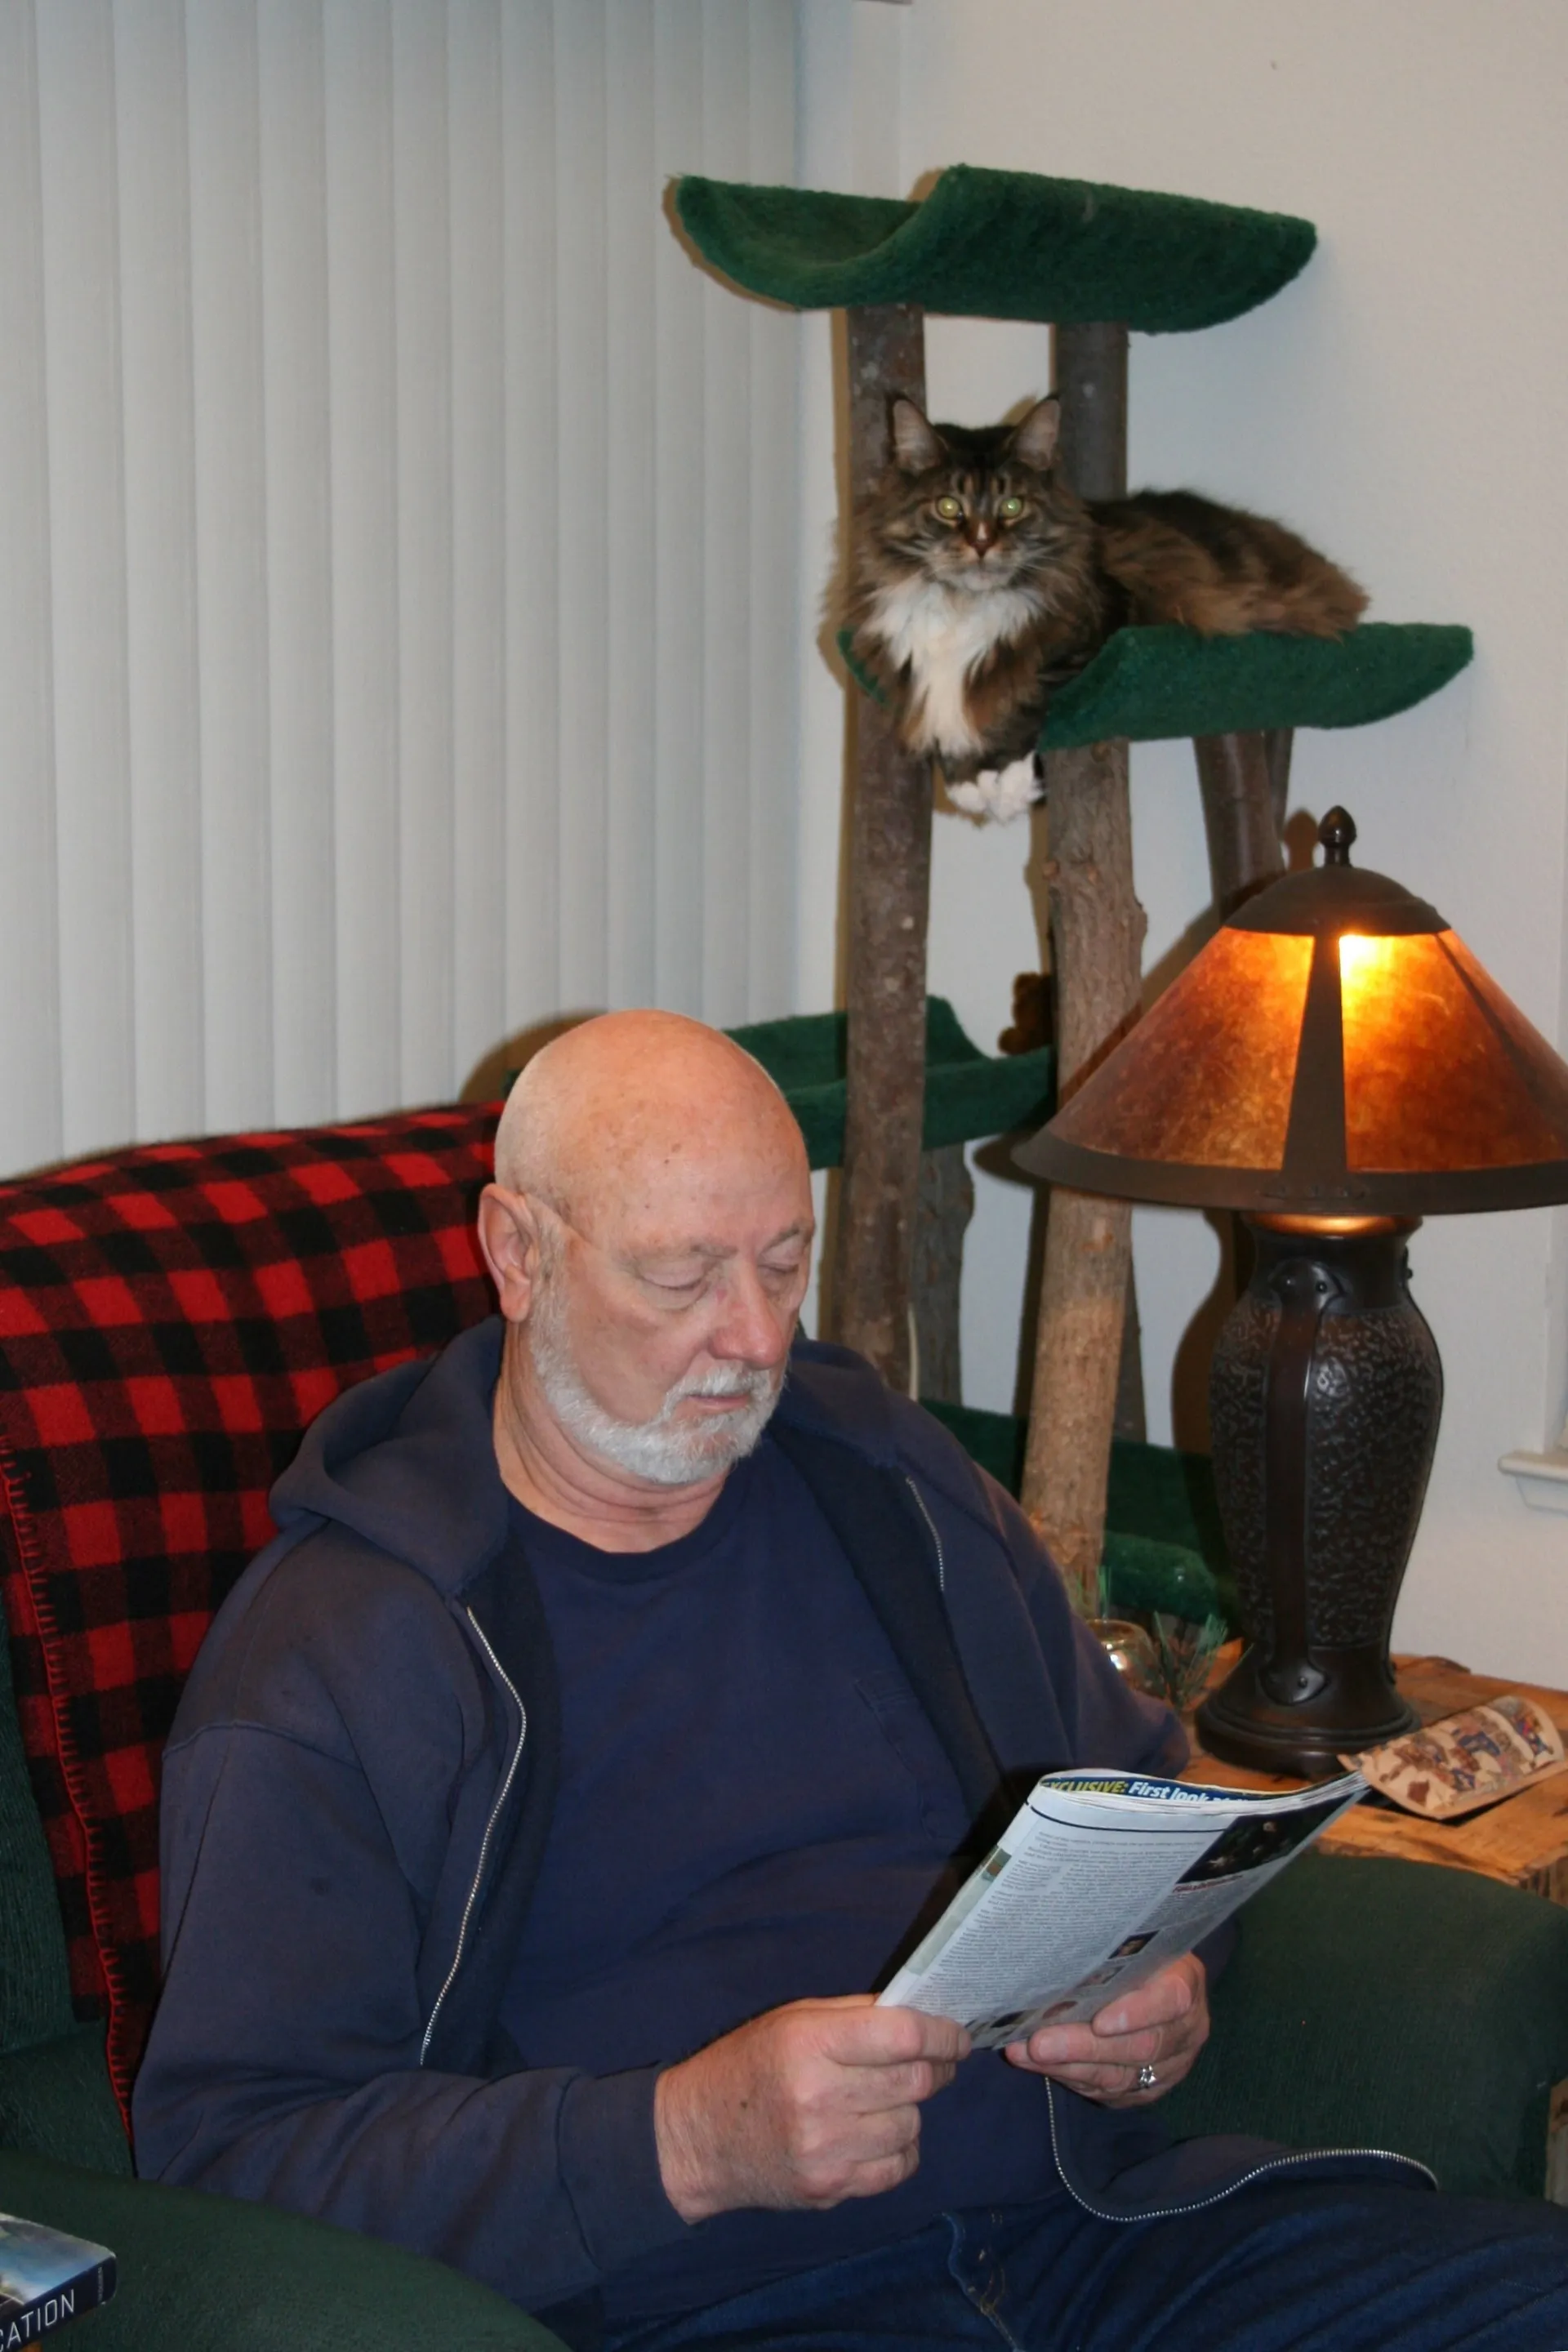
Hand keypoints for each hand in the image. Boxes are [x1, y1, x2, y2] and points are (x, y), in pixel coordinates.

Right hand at [654, 1995, 969, 2222]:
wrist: (697, 2138)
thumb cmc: (749, 2066)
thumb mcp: (792, 2021)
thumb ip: (855, 2015)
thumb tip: (922, 2013)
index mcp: (809, 2043)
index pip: (902, 2035)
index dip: (942, 2033)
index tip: (957, 2035)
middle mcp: (819, 2096)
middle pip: (914, 2081)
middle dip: (936, 2068)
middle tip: (934, 2061)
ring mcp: (825, 2149)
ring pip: (911, 2125)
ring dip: (911, 2109)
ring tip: (888, 2098)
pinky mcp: (829, 2188)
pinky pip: (898, 2167)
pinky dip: (900, 2148)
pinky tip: (877, 2133)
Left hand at [1003, 1954, 1207, 2104]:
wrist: (1161, 1987)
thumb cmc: (1136, 1954)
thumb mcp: (1133, 1942)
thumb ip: (1108, 1951)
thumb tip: (1056, 1952)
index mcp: (1186, 1982)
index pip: (1171, 2000)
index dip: (1136, 2013)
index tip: (1099, 2022)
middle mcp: (1186, 2030)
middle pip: (1139, 2047)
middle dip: (1084, 2047)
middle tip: (1038, 2043)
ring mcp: (1170, 2066)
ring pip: (1120, 2076)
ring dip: (1067, 2067)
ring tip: (1025, 2054)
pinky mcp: (1147, 2090)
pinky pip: (1109, 2092)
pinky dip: (1070, 2078)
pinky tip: (1038, 2066)